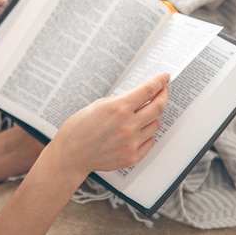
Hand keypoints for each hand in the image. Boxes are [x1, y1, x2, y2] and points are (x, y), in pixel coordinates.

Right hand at [50, 73, 169, 178]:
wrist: (71, 155)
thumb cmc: (79, 128)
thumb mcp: (98, 105)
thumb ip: (121, 101)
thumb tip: (140, 97)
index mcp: (117, 108)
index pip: (147, 91)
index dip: (159, 82)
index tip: (164, 77)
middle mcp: (127, 125)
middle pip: (158, 107)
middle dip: (163, 96)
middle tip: (162, 91)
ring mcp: (131, 143)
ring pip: (155, 124)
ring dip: (152, 116)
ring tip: (142, 114)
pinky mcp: (132, 157)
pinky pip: (150, 141)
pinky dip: (147, 133)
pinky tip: (138, 130)